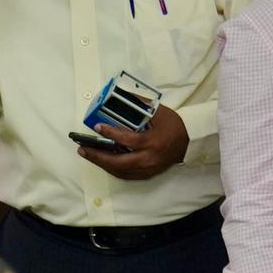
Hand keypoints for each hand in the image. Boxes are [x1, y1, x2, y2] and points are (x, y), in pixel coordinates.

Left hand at [73, 102, 188, 183]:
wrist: (189, 143)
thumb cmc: (174, 126)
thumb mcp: (159, 113)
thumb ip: (139, 106)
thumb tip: (119, 97)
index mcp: (152, 142)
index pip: (128, 140)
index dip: (111, 134)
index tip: (97, 128)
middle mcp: (148, 159)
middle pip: (118, 162)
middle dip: (98, 156)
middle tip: (83, 148)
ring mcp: (147, 169)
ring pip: (120, 171)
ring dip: (102, 164)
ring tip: (88, 154)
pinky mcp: (147, 174)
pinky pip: (125, 175)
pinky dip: (112, 168)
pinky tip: (102, 161)